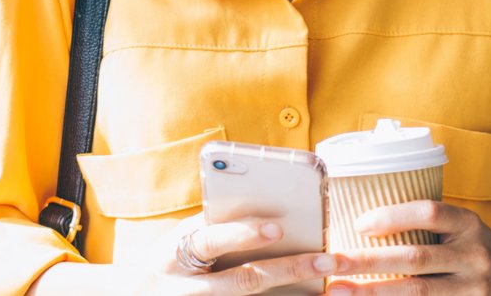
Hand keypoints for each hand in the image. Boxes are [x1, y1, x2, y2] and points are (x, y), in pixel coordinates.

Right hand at [30, 212, 344, 294]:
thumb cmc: (165, 262)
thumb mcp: (176, 240)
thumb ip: (211, 226)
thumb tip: (265, 204)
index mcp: (174, 253)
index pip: (210, 240)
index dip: (242, 233)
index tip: (278, 226)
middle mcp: (186, 286)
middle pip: (244, 280)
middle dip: (288, 269)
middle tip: (325, 259)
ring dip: (290, 292)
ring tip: (324, 283)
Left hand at [327, 201, 490, 294]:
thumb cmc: (479, 248)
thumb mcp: (464, 226)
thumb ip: (429, 222)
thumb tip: (365, 220)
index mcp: (469, 224)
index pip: (429, 213)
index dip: (392, 216)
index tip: (358, 223)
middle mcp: (472, 256)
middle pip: (414, 259)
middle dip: (367, 261)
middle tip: (331, 262)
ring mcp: (471, 288)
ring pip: (417, 292)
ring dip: (373, 292)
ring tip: (339, 290)